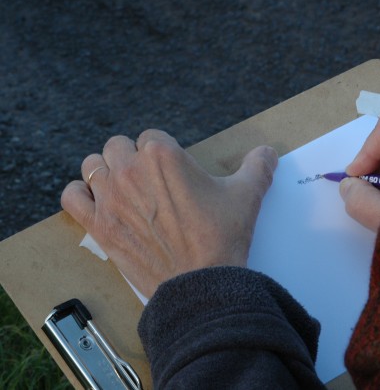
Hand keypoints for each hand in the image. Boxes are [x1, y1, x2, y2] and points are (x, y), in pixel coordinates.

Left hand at [61, 129, 277, 297]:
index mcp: (163, 155)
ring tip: (124, 187)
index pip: (152, 136)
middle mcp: (131, 170)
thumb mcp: (247, 196)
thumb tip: (267, 153)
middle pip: (119, 146)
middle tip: (151, 179)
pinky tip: (97, 200)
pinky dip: (80, 195)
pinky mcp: (99, 225)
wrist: (202, 282)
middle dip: (134, 158)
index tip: (173, 169)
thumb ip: (258, 166)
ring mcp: (110, 197)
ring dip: (106, 171)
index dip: (163, 151)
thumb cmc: (221, 237)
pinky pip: (72, 197)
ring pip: (93, 165)